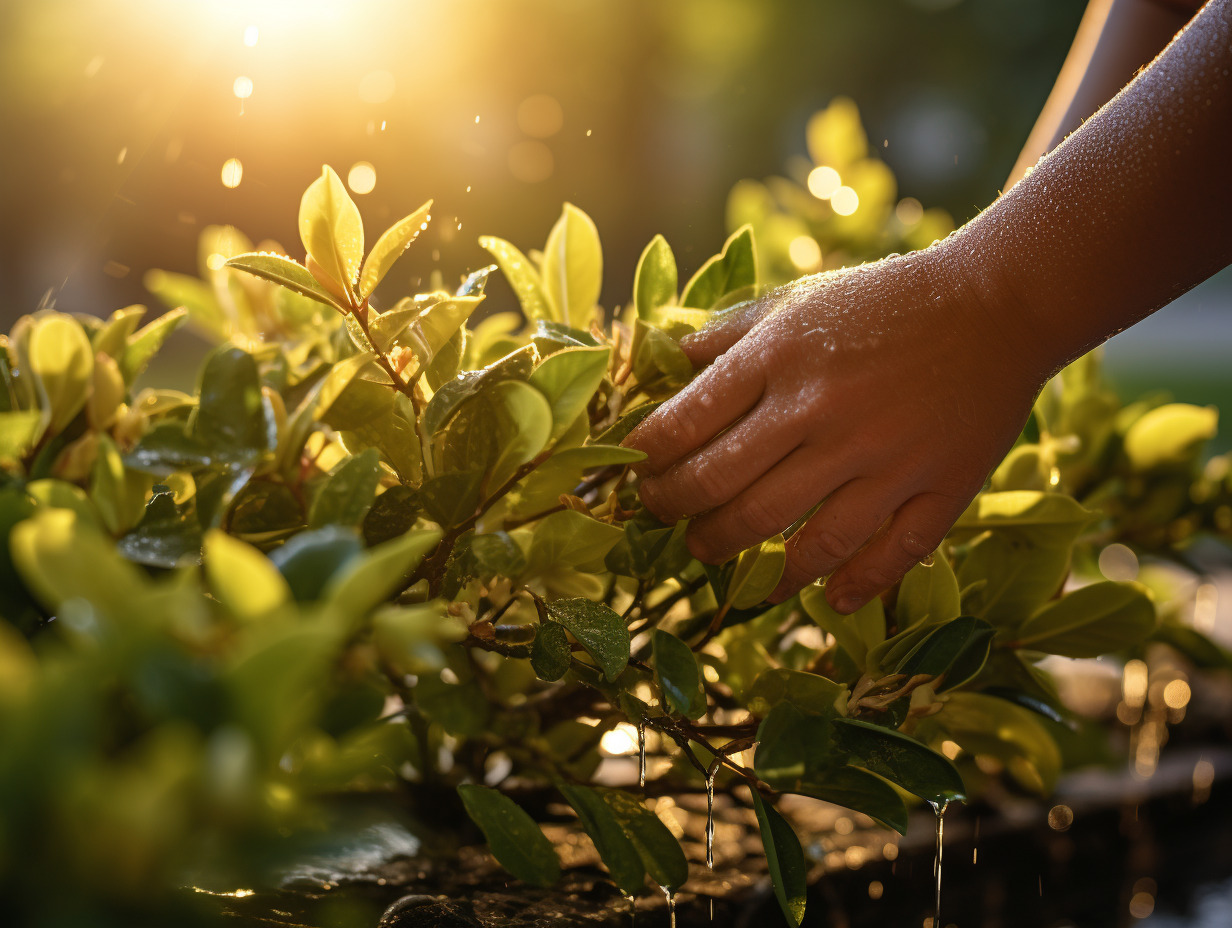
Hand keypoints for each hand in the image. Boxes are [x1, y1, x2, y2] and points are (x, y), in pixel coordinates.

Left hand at [622, 250, 1046, 611]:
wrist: (996, 304)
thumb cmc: (884, 301)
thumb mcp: (798, 300)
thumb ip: (730, 334)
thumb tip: (670, 358)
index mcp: (780, 360)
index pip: (686, 423)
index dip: (648, 459)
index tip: (638, 474)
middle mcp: (823, 414)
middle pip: (726, 491)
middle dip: (680, 515)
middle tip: (669, 522)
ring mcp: (883, 460)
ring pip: (797, 539)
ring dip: (747, 563)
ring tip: (722, 561)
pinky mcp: (938, 490)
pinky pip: (888, 557)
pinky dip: (853, 587)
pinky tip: (823, 599)